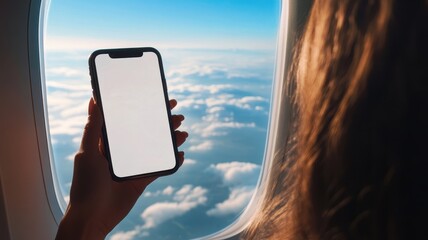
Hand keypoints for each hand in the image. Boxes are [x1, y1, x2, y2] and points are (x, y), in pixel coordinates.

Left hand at [56, 98, 187, 239]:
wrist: (93, 217)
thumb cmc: (85, 185)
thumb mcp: (87, 152)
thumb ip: (93, 127)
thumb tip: (94, 100)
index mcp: (108, 142)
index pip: (128, 119)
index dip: (144, 108)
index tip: (158, 99)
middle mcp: (122, 151)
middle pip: (146, 132)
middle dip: (162, 123)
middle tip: (177, 116)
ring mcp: (133, 166)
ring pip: (156, 148)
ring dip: (170, 140)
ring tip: (183, 134)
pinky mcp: (141, 180)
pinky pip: (159, 168)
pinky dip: (171, 161)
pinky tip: (181, 155)